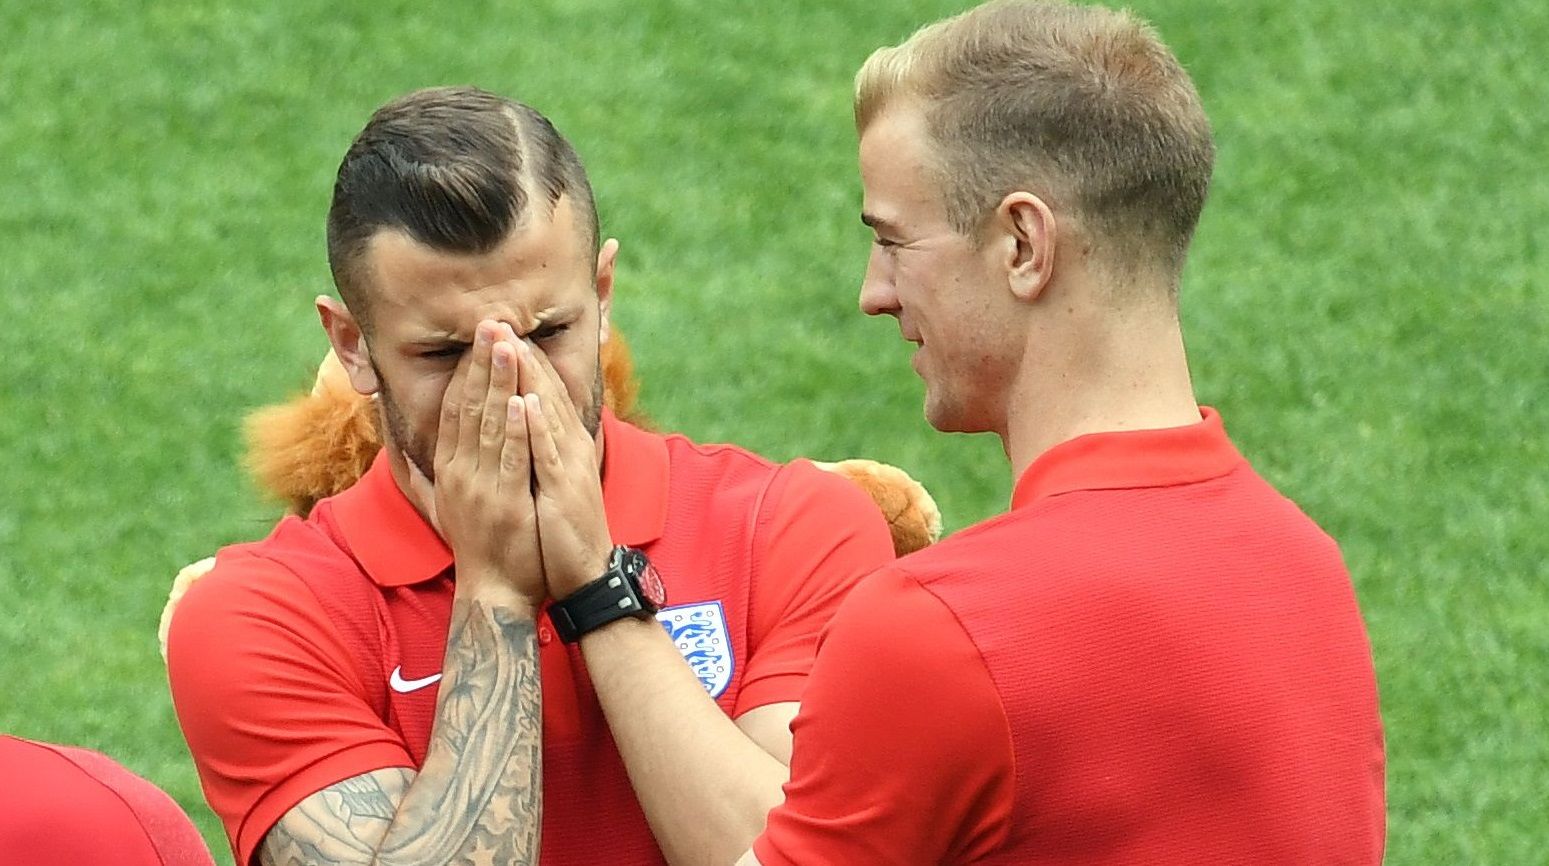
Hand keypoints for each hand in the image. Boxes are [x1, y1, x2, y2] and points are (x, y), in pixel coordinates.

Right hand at [428, 320, 544, 610]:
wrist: (494, 592)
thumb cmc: (479, 546)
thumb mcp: (446, 502)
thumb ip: (429, 471)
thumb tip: (409, 444)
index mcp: (448, 467)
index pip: (453, 408)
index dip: (464, 370)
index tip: (475, 336)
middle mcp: (457, 472)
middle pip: (467, 406)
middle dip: (479, 362)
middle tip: (490, 321)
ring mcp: (479, 487)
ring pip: (487, 424)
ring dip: (497, 382)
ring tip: (505, 344)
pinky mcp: (503, 503)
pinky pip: (508, 459)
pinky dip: (513, 429)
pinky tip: (520, 400)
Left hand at [513, 339, 612, 598]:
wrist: (585, 574)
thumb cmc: (561, 533)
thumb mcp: (550, 484)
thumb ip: (536, 453)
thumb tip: (519, 427)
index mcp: (563, 445)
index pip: (541, 392)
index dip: (520, 361)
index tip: (497, 332)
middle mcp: (570, 448)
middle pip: (544, 392)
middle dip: (520, 355)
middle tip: (497, 320)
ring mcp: (569, 467)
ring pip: (547, 412)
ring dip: (529, 377)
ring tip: (509, 343)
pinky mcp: (565, 490)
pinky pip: (549, 452)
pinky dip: (538, 425)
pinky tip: (526, 399)